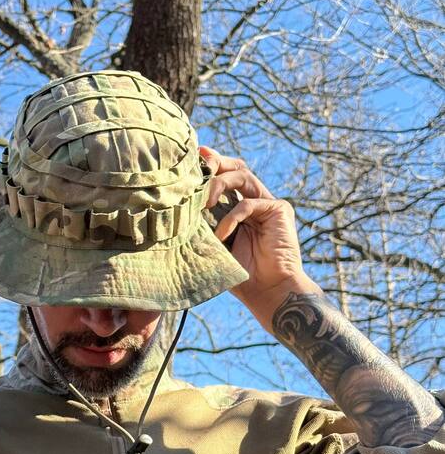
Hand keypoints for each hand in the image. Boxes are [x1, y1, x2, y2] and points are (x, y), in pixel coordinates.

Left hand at [200, 146, 320, 329]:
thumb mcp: (214, 247)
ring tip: (204, 204)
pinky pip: (249, 203)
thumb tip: (174, 210)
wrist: (269, 292)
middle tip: (197, 170)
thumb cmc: (241, 275)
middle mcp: (255, 201)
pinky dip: (232, 217)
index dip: (208, 167)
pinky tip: (222, 235)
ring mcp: (268, 204)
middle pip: (236, 167)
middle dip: (215, 164)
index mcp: (239, 208)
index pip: (224, 177)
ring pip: (242, 176)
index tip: (189, 161)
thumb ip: (202, 227)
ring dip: (219, 184)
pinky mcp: (279, 209)